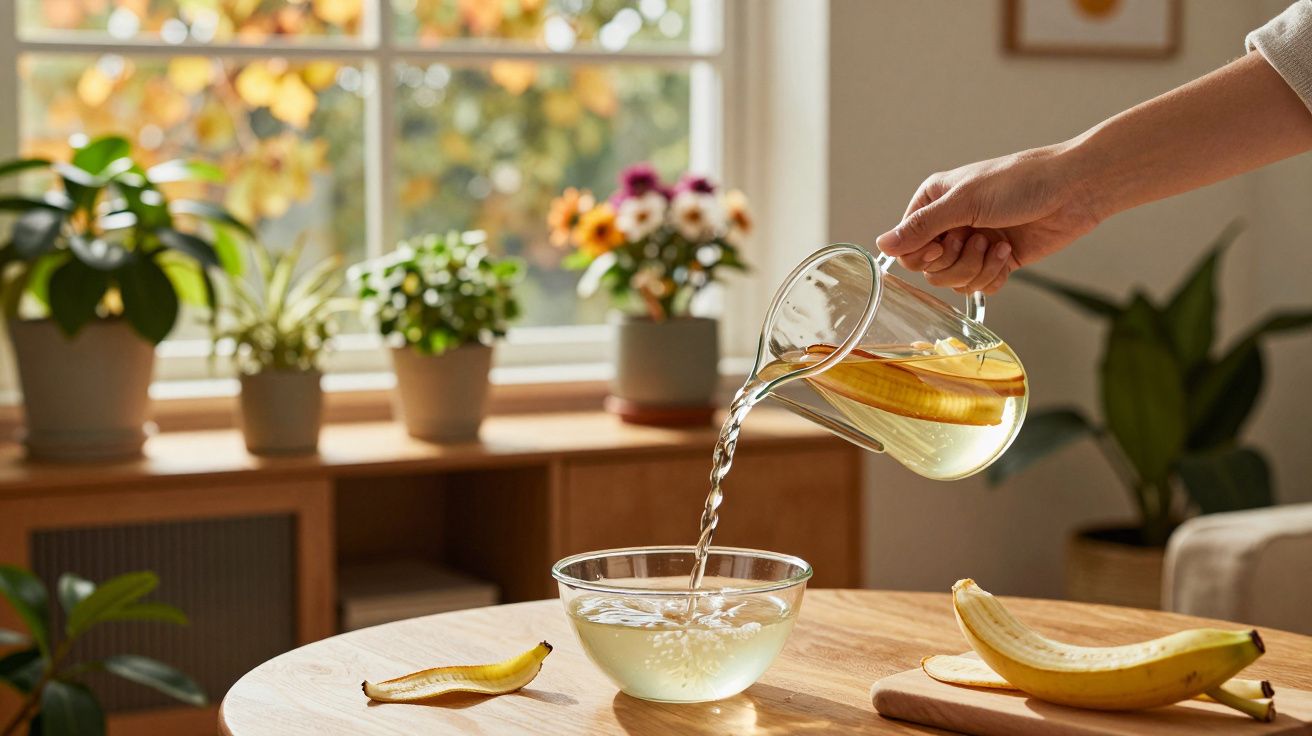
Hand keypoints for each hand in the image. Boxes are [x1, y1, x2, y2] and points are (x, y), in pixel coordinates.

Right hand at [875, 145, 1101, 293]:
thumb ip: (921, 227)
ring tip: (996, 245)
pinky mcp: (997, 261)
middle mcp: (950, 224)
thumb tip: (882, 245)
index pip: (908, 246)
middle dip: (954, 262)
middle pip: (930, 269)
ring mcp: (973, 244)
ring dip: (976, 269)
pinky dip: (993, 276)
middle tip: (975, 240)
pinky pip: (979, 287)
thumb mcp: (964, 201)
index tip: (946, 243)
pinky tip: (1008, 253)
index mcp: (934, 202)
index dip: (924, 254)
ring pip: (954, 281)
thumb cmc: (1020, 182)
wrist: (1073, 190)